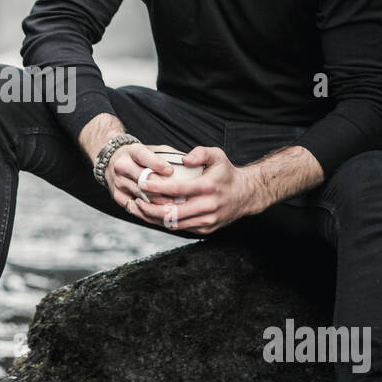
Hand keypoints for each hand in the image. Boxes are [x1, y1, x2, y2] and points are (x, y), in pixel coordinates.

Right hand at [104, 142, 185, 226]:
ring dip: (158, 204)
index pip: (144, 156)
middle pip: (142, 180)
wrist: (113, 161)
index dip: (157, 164)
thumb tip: (192, 163)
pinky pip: (135, 209)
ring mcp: (118, 182)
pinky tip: (162, 216)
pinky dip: (149, 214)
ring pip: (140, 196)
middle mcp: (122, 166)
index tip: (171, 171)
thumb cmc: (141, 157)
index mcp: (133, 151)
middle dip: (161, 189)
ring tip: (174, 208)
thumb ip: (170, 155)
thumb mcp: (153, 149)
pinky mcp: (118, 197)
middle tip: (178, 197)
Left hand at [132, 145, 271, 234]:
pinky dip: (165, 222)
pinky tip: (153, 214)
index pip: (177, 189)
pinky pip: (180, 228)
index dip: (156, 187)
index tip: (142, 183)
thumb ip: (200, 152)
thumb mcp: (218, 155)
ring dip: (153, 218)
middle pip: (171, 212)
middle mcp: (207, 206)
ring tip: (140, 208)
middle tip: (136, 200)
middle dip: (149, 208)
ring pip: (173, 224)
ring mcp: (206, 220)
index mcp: (208, 187)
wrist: (245, 195)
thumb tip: (183, 158)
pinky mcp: (205, 229)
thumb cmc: (226, 173)